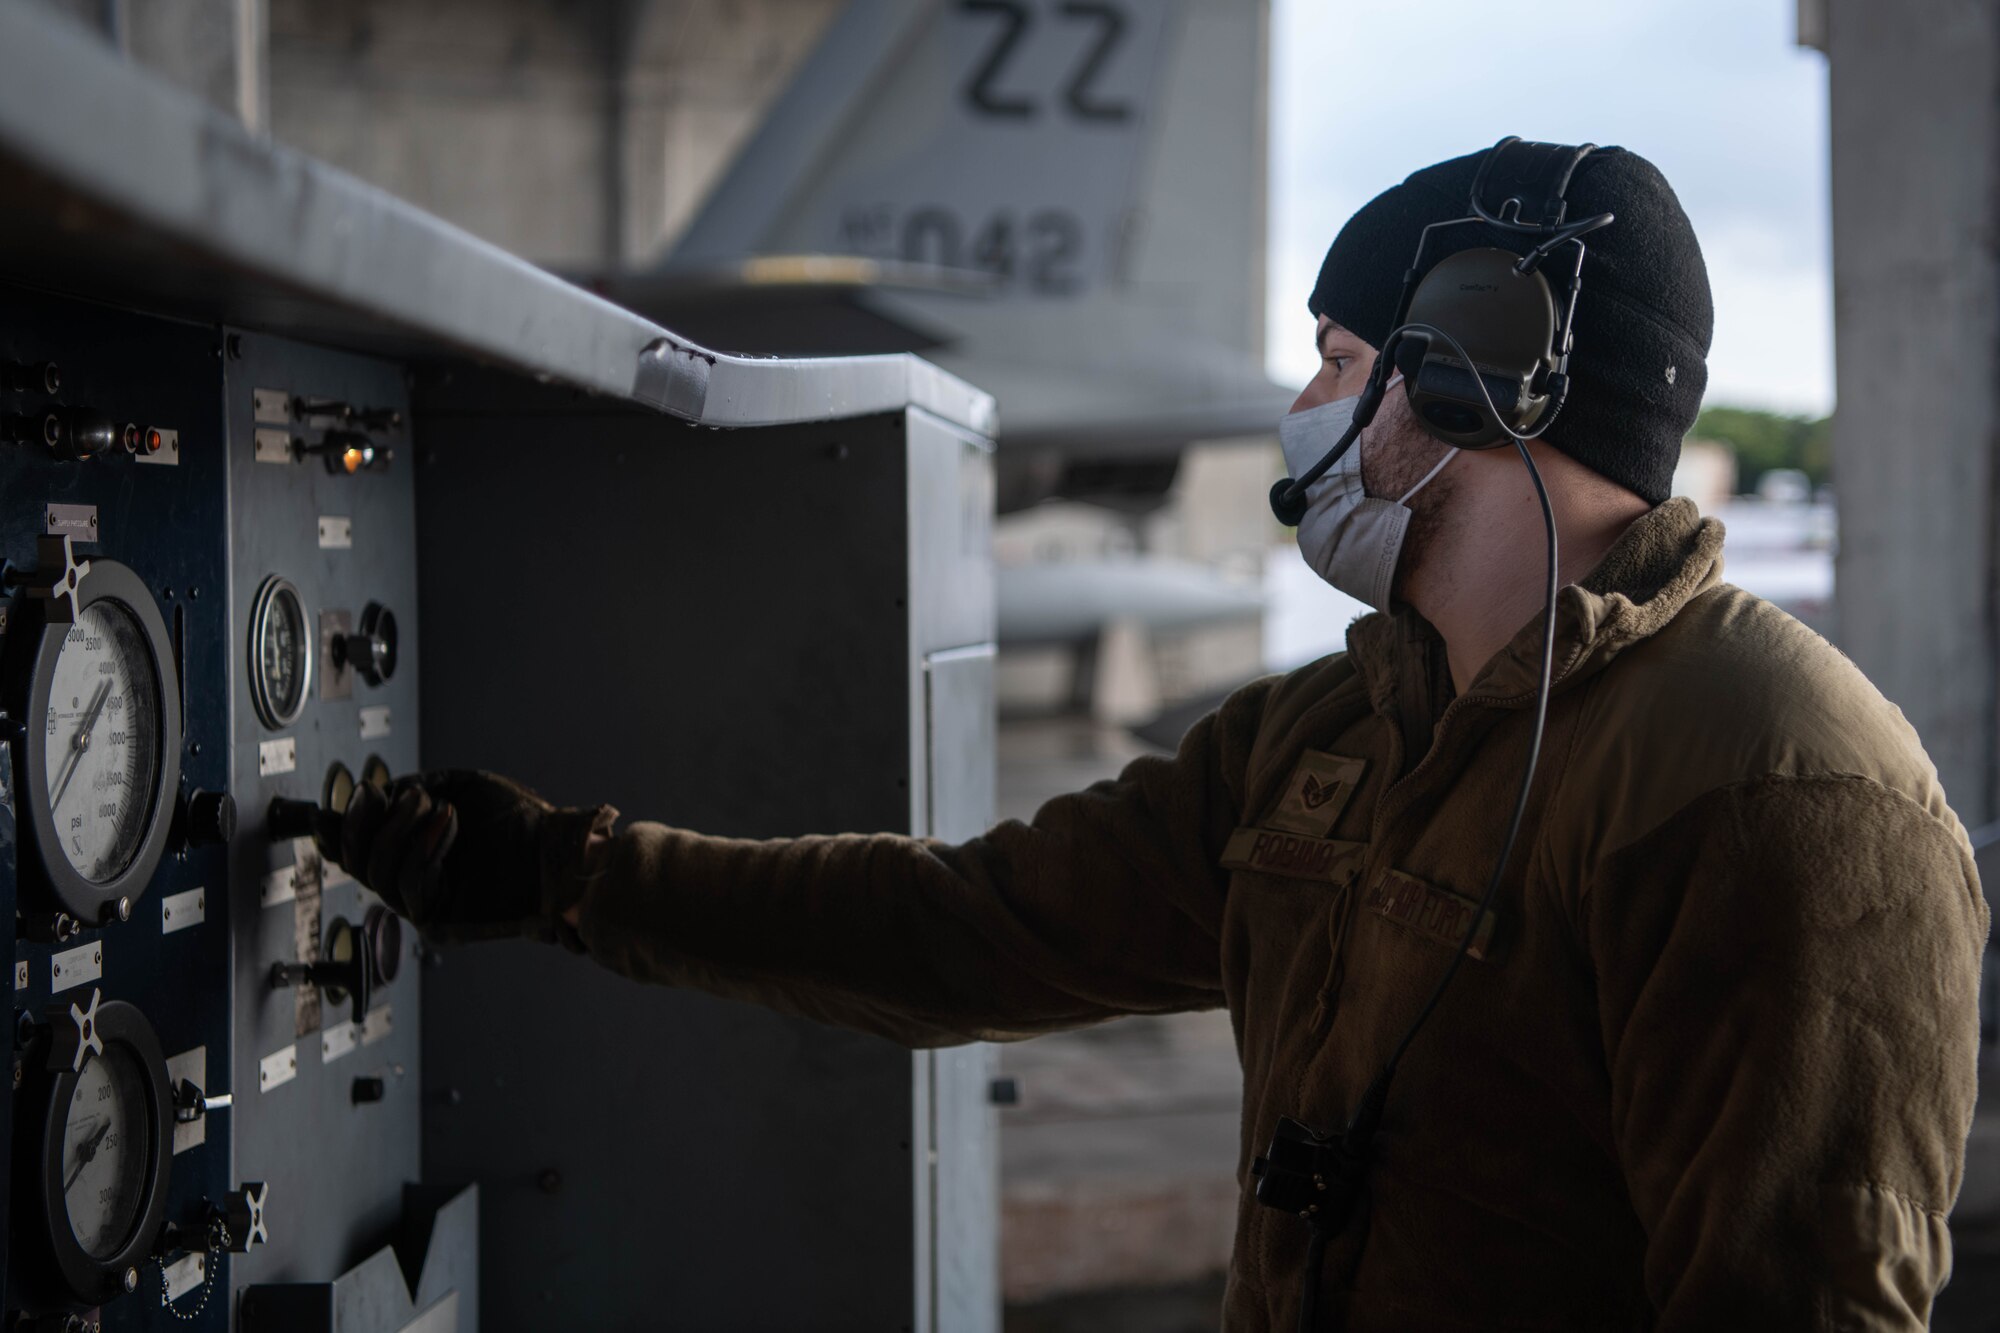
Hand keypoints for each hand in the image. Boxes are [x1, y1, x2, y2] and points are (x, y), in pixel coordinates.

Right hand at [333, 771, 611, 945]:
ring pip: (378, 875)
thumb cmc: (521, 820)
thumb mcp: (460, 787)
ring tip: (439, 807)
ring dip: (401, 831)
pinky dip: (424, 849)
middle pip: (358, 863)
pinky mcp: (441, 923)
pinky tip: (450, 823)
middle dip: (365, 824)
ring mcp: (426, 903)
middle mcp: (415, 880)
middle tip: (390, 795)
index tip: (330, 806)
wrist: (559, 850)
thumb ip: (414, 788)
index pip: (358, 849)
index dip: (337, 830)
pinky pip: (410, 889)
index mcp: (414, 850)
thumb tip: (376, 794)